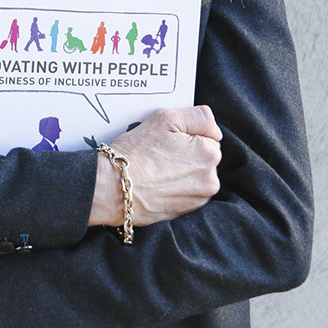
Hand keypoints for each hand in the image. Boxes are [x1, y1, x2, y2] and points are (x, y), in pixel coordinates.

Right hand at [89, 105, 221, 227]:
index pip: (209, 134)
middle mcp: (211, 179)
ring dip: (182, 168)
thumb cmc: (136, 153)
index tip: (169, 138)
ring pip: (195, 172)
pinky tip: (158, 180)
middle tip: (160, 151)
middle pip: (203, 154)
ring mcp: (199, 198)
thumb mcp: (166, 118)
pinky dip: (176, 184)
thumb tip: (213, 128)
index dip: (187, 132)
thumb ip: (199, 116)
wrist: (113, 188)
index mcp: (210, 154)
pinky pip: (187, 189)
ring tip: (157, 167)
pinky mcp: (187, 210)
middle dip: (187, 150)